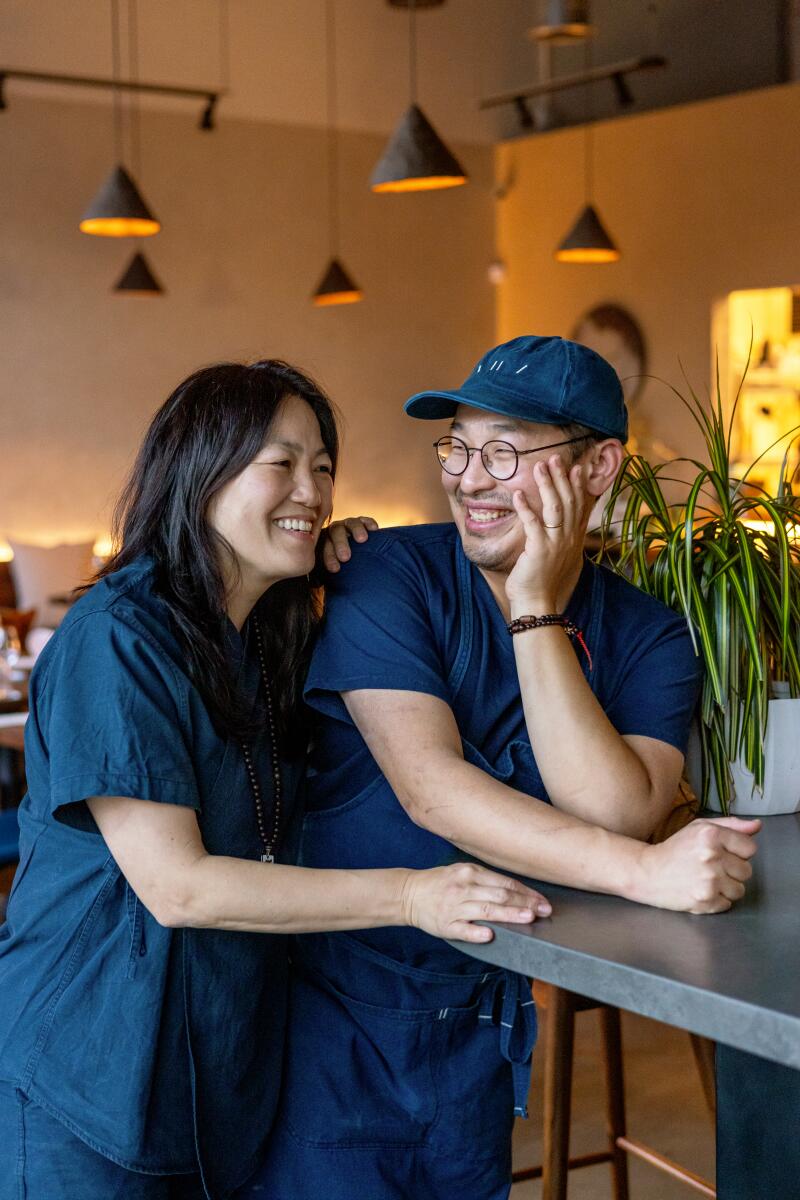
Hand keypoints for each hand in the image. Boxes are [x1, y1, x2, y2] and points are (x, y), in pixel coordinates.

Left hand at [320, 515, 378, 571]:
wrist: (353, 555)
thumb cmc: (340, 567)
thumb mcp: (330, 570)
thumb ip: (322, 574)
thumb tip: (315, 585)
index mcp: (325, 542)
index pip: (324, 546)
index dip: (328, 557)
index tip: (335, 569)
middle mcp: (335, 531)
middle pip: (336, 533)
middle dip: (340, 545)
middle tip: (346, 557)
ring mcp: (348, 525)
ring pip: (350, 523)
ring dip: (355, 530)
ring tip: (362, 540)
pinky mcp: (362, 522)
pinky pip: (365, 520)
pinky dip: (368, 523)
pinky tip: (374, 529)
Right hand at [400, 862, 551, 943]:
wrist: (409, 894)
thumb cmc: (440, 884)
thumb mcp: (462, 873)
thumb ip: (486, 880)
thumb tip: (516, 892)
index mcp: (470, 872)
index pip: (505, 883)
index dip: (526, 892)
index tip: (542, 901)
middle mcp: (464, 887)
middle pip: (500, 895)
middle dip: (524, 903)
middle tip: (543, 910)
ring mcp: (454, 906)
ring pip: (486, 910)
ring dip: (509, 914)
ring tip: (527, 918)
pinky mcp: (446, 925)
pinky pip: (464, 929)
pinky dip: (477, 932)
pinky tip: (490, 935)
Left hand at [505, 456, 592, 613]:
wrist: (537, 602)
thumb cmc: (542, 578)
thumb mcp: (556, 553)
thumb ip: (559, 534)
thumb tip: (557, 519)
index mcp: (573, 538)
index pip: (580, 506)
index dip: (580, 485)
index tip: (578, 466)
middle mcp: (569, 538)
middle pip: (569, 501)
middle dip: (562, 477)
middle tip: (555, 457)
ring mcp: (555, 544)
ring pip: (555, 507)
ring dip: (547, 485)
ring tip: (539, 466)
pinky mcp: (539, 550)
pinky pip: (534, 524)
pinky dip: (526, 507)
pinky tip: (517, 494)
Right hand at [636, 816, 760, 913]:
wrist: (648, 872)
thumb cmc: (675, 849)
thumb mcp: (699, 828)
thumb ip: (730, 825)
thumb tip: (757, 826)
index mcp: (711, 835)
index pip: (750, 848)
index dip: (738, 851)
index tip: (722, 852)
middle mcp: (712, 856)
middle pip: (747, 871)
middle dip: (732, 870)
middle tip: (711, 867)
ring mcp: (709, 880)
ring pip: (739, 890)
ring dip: (726, 887)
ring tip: (706, 880)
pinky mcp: (705, 900)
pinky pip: (727, 904)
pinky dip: (716, 900)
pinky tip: (700, 890)